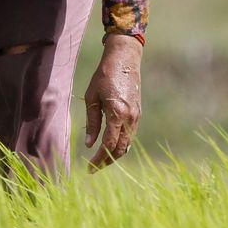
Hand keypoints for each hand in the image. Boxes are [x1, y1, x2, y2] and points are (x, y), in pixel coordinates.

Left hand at [82, 34, 142, 172]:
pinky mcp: (138, 114)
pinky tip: (111, 147)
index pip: (108, 145)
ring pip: (127, 144)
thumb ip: (92, 122)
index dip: (99, 159)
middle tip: (94, 168)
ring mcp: (136, 117)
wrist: (125, 59)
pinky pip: (130, 136)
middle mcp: (129, 118)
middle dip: (107, 161)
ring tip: (101, 160)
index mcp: (117, 113)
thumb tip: (89, 144)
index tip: (89, 168)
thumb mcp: (92, 97)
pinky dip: (121, 145)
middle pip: (120, 149)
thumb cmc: (104, 75)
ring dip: (114, 155)